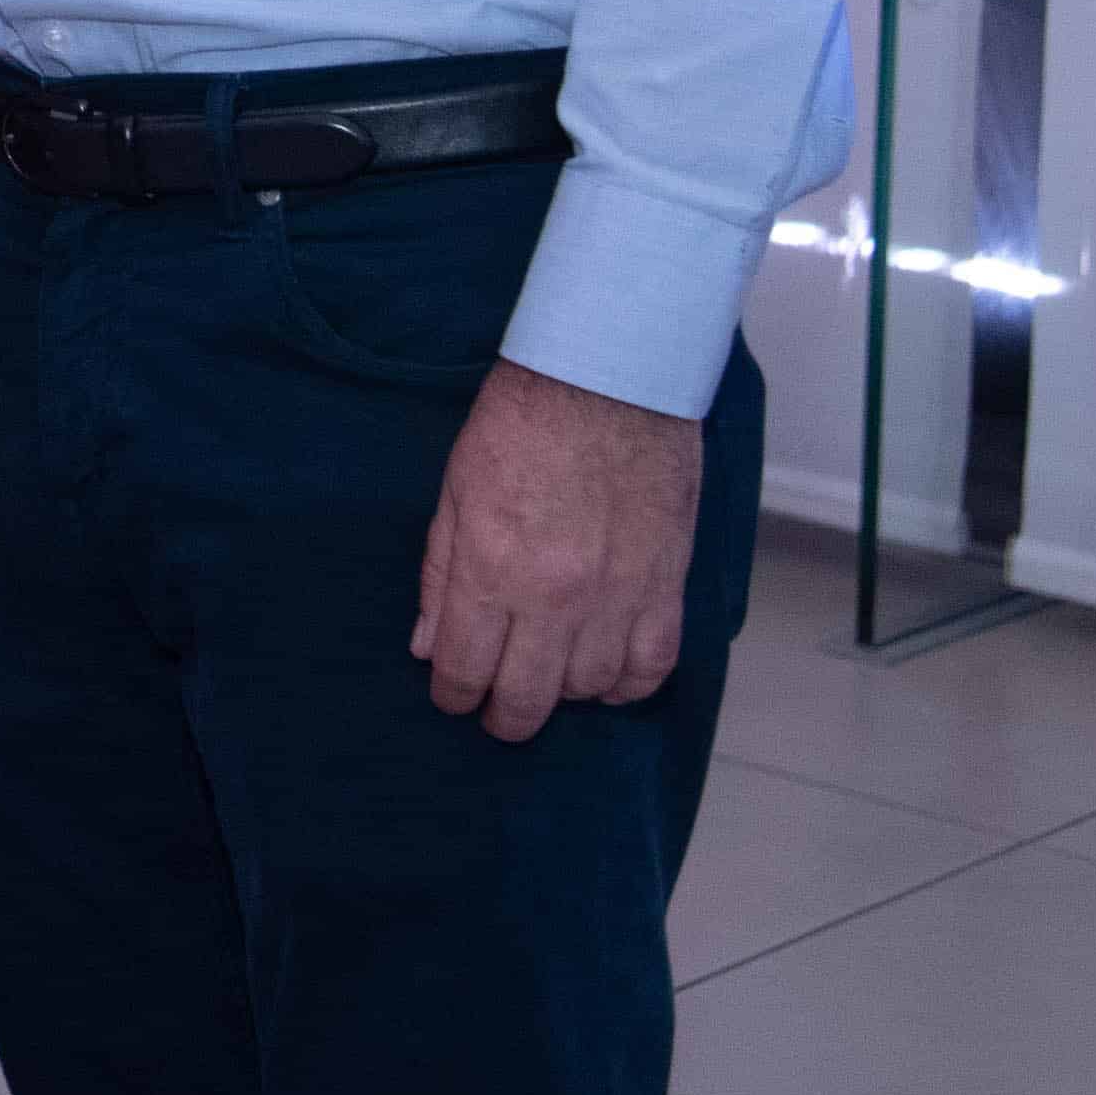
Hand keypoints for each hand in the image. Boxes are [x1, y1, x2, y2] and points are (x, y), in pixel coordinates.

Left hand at [415, 356, 708, 740]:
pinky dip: (628, 684)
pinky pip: (653, 667)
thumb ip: (440, 575)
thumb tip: (428, 645)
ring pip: (590, 690)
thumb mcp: (455, 491)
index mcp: (493, 570)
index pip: (464, 669)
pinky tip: (608, 675)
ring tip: (549, 676)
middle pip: (527, 698)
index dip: (452, 694)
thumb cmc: (523, 422)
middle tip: (496, 711)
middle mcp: (556, 598)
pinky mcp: (666, 585)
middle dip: (503, 716)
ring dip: (563, 693)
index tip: (452, 693)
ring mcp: (617, 597)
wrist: (610, 378)